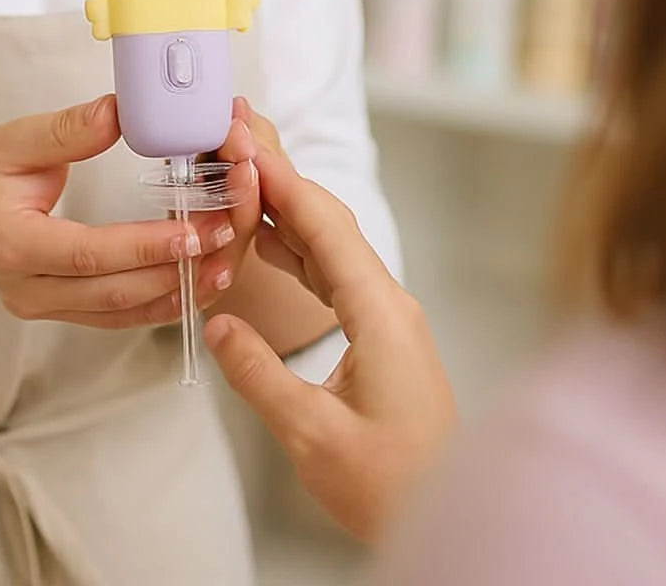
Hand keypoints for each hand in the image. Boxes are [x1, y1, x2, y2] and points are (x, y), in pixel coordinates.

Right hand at [0, 95, 245, 328]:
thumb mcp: (9, 141)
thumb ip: (65, 131)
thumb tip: (120, 112)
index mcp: (13, 245)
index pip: (88, 254)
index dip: (144, 245)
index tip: (194, 228)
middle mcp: (28, 290)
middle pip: (114, 291)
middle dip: (176, 266)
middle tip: (226, 234)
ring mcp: (45, 308)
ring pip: (122, 311)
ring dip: (178, 289)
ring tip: (226, 260)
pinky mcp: (63, 313)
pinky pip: (119, 317)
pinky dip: (162, 303)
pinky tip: (198, 281)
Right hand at [204, 119, 455, 541]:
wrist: (449, 518)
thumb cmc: (393, 484)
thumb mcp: (312, 434)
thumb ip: (259, 375)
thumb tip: (216, 324)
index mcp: (379, 312)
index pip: (326, 228)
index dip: (284, 184)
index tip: (247, 148)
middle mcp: (388, 303)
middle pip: (331, 227)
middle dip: (283, 186)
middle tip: (237, 153)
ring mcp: (387, 318)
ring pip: (333, 249)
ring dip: (289, 218)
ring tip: (241, 190)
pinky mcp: (380, 336)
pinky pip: (335, 277)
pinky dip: (298, 254)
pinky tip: (269, 247)